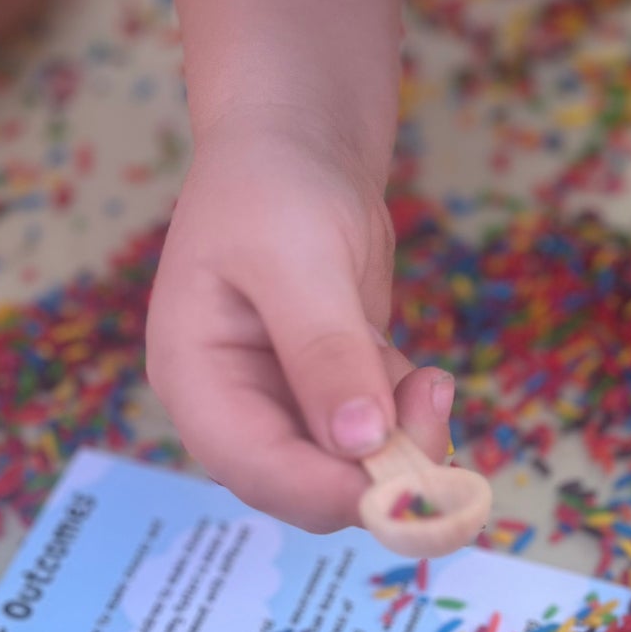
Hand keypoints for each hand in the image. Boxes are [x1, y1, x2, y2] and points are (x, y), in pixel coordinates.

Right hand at [146, 119, 452, 529]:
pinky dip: (410, 423)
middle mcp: (235, 407)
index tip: (399, 482)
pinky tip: (429, 379)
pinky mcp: (335, 395)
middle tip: (433, 414)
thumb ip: (326, 352)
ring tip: (435, 385)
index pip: (253, 467)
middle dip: (373, 470)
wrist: (299, 143)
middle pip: (302, 485)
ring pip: (348, 470)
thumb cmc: (273, 185)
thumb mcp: (298, 261)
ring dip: (403, 446)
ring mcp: (286, 405)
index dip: (325, 489)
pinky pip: (378, 439)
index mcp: (195, 381)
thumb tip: (360, 441)